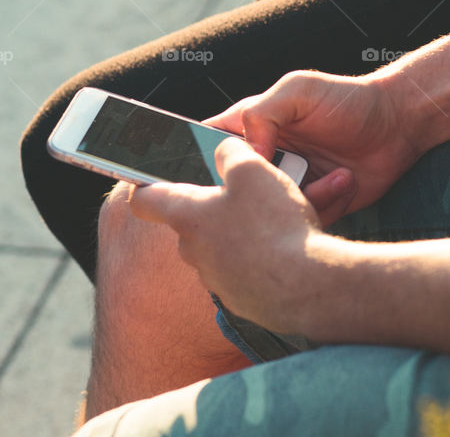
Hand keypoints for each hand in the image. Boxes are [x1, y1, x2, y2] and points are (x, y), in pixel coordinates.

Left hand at [129, 136, 329, 332]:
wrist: (306, 287)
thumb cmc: (273, 226)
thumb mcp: (252, 169)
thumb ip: (229, 152)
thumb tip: (223, 151)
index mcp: (188, 215)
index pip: (144, 200)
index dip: (143, 183)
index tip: (147, 176)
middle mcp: (193, 250)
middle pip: (191, 219)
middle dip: (213, 203)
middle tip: (244, 190)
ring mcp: (216, 278)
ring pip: (220, 242)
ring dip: (238, 229)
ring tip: (273, 218)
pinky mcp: (241, 297)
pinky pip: (242, 267)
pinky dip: (256, 255)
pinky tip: (283, 247)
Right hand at [207, 68, 421, 225]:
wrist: (400, 124)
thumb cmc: (348, 99)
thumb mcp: (299, 90)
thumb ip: (261, 113)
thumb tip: (244, 156)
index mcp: (251, 127)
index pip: (206, 147)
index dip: (197, 164)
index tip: (210, 176)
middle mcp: (265, 160)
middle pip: (234, 191)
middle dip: (255, 194)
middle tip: (285, 182)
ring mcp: (289, 186)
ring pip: (270, 213)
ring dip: (301, 197)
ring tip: (332, 173)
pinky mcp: (314, 208)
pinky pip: (303, 222)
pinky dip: (325, 205)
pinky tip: (345, 180)